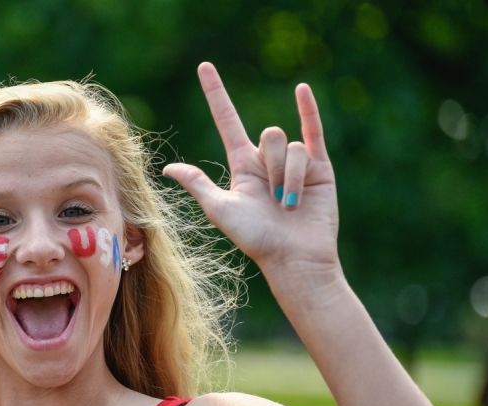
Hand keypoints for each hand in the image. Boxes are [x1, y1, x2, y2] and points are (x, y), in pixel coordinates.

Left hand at [164, 62, 339, 277]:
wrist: (294, 257)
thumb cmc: (256, 239)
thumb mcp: (221, 211)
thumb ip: (199, 185)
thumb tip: (168, 168)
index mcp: (242, 165)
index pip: (227, 121)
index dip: (216, 94)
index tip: (204, 66)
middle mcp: (267, 160)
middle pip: (268, 135)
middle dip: (271, 167)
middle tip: (273, 200)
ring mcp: (294, 162)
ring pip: (290, 146)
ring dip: (289, 177)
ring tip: (290, 204)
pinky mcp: (319, 167)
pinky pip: (313, 132)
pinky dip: (309, 110)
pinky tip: (302, 89)